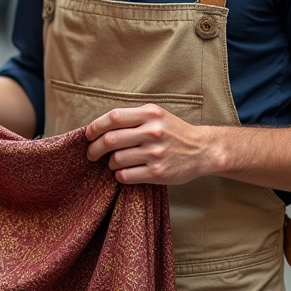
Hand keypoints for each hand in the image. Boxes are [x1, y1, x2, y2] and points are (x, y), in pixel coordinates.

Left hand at [85, 105, 217, 185]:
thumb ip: (133, 118)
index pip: (114, 117)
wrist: (202, 150)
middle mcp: (152, 132)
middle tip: (92, 154)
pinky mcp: (157, 173)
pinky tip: (124, 173)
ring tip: (114, 163)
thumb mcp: (157, 116)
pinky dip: (119, 175)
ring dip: (109, 164)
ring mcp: (155, 153)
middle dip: (94, 149)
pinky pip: (125, 175)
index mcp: (150, 114)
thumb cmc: (174, 132)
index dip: (95, 127)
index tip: (88, 135)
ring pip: (116, 159)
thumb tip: (100, 127)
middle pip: (110, 140)